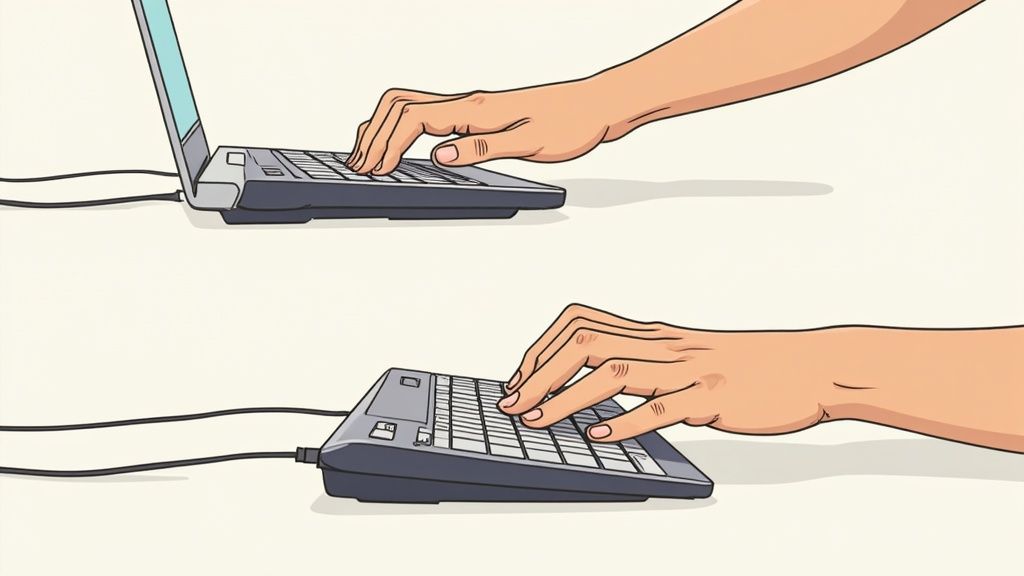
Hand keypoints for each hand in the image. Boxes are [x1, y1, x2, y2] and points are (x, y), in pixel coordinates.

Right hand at [345, 79, 614, 174]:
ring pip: (409, 106)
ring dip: (383, 128)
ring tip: (368, 157)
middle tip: (357, 165)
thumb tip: (439, 157)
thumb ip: (482, 149)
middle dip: (372, 134)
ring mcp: (470, 107)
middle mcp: (467, 103)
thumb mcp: (529, 143)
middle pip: (398, 105)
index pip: (411, 119)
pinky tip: (403, 150)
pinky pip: (426, 115)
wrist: (597, 106)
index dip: (386, 145)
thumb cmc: (570, 123)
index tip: (373, 169)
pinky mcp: (477, 115)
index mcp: (474, 109)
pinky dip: (403, 129)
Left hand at [498, 304, 836, 441]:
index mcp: (656, 335)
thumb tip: (600, 390)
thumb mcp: (690, 357)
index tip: (518, 380)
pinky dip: (627, 421)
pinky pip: (663, 408)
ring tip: (538, 420)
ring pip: (616, 371)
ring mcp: (690, 370)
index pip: (581, 323)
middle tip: (512, 405)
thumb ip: (647, 365)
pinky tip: (601, 435)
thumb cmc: (750, 366)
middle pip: (586, 342)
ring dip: (567, 398)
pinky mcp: (713, 398)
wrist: (811, 367)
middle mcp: (665, 346)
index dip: (541, 349)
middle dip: (539, 373)